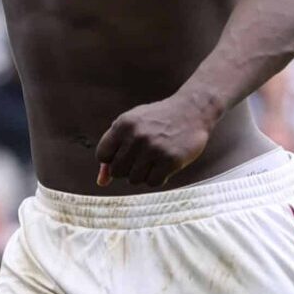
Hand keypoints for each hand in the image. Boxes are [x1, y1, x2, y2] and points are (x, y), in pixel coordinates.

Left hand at [95, 93, 217, 187]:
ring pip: (134, 180)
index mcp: (123, 124)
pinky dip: (157, 178)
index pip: (102, 156)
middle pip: (117, 172)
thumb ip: (114, 150)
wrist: (192, 111)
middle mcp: (137, 136)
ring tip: (153, 161)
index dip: (112, 159)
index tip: (125, 154)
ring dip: (143, 174)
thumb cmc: (157, 120)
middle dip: (127, 168)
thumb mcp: (131, 126)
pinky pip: (153, 183)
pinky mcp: (170, 160)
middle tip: (141, 158)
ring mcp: (154, 149)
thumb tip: (101, 181)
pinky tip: (164, 165)